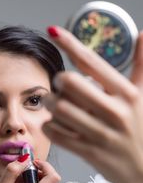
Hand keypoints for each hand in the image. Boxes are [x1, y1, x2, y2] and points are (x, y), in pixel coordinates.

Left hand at [43, 26, 142, 182]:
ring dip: (51, 104)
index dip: (70, 43)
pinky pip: (57, 133)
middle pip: (70, 83)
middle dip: (58, 81)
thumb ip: (142, 66)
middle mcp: (115, 111)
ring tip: (55, 105)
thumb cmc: (141, 128)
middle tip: (59, 86)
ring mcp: (102, 133)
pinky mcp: (89, 152)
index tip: (52, 30)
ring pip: (60, 108)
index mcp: (127, 94)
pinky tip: (53, 124)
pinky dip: (50, 126)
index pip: (93, 62)